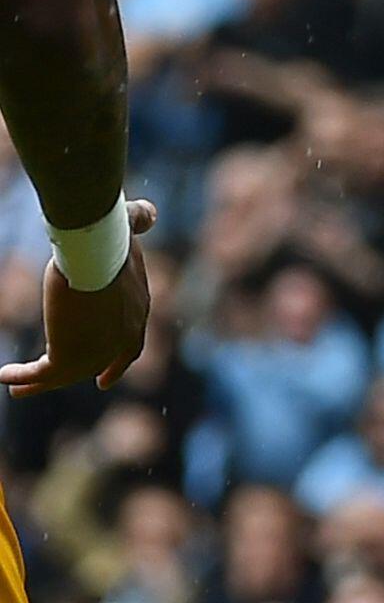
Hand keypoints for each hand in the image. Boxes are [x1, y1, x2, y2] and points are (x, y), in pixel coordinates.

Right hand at [2, 200, 158, 395]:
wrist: (96, 258)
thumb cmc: (111, 241)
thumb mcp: (127, 232)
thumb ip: (139, 222)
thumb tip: (149, 213)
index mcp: (136, 311)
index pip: (129, 345)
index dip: (118, 362)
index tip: (106, 377)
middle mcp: (122, 337)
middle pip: (97, 363)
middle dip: (79, 376)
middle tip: (60, 384)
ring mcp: (98, 352)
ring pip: (63, 374)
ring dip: (37, 382)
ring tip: (17, 389)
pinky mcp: (69, 358)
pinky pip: (41, 374)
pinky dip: (22, 377)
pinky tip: (3, 375)